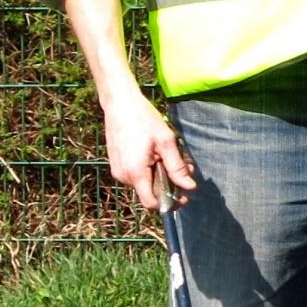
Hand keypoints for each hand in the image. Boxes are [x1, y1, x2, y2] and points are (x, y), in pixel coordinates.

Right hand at [102, 94, 195, 210]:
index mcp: (136, 172)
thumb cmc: (143, 119)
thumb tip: (189, 187)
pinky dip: (150, 168)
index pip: (152, 203)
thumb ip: (177, 166)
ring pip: (145, 182)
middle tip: (185, 164)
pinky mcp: (117, 164)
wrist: (120, 103)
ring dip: (161, 174)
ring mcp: (118, 170)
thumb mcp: (166, 141)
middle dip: (170, 183)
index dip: (169, 203)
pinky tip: (157, 152)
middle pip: (151, 191)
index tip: (183, 196)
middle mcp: (123, 176)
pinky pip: (137, 174)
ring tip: (170, 154)